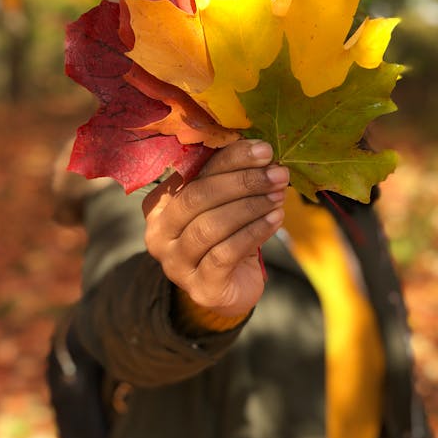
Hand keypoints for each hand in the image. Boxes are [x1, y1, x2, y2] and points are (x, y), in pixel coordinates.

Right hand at [143, 139, 288, 317]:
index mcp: (160, 203)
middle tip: (277, 173)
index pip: (194, 172)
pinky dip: (253, 232)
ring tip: (278, 195)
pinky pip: (225, 253)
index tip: (264, 150)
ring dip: (251, 206)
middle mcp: (159, 233)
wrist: (231, 287)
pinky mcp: (200, 287)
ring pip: (210, 225)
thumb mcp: (223, 204)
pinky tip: (275, 219)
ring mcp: (175, 263)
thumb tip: (261, 151)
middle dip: (242, 181)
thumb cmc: (227, 236)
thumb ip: (229, 178)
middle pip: (198, 196)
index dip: (230, 158)